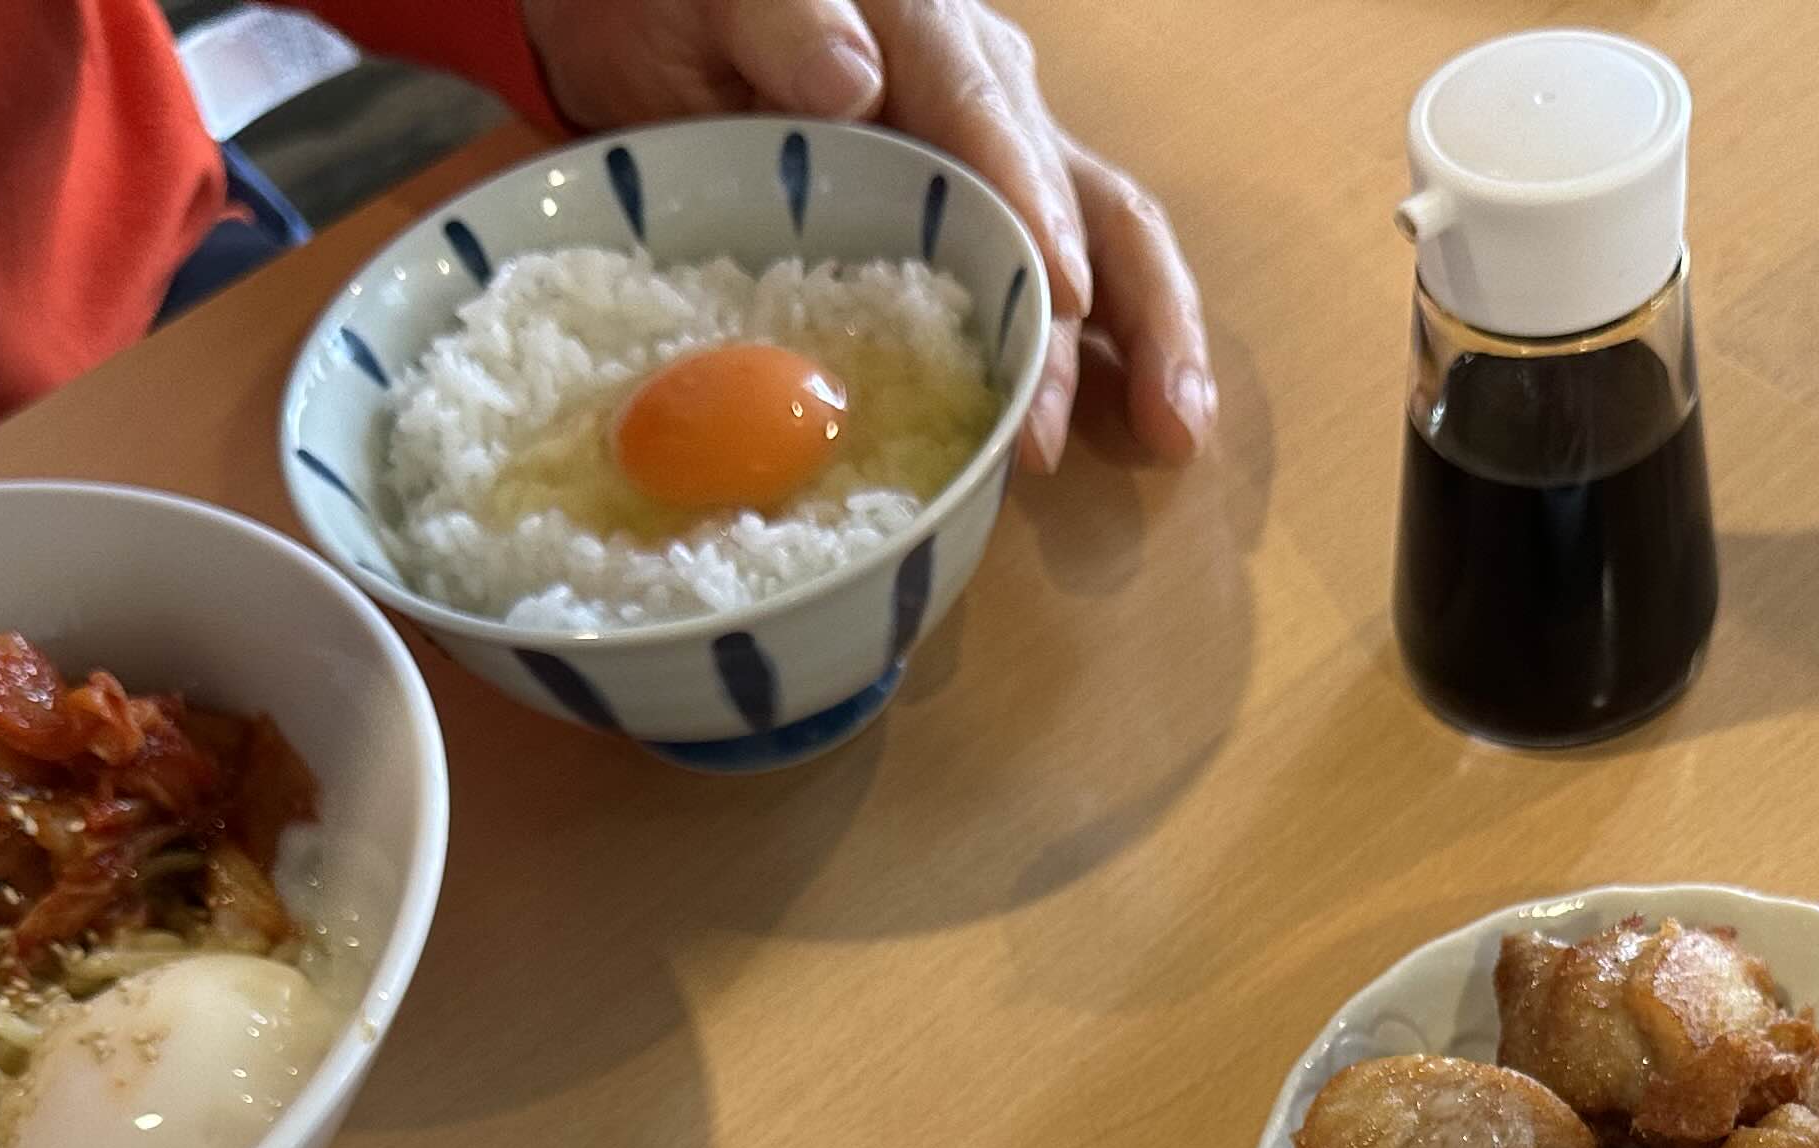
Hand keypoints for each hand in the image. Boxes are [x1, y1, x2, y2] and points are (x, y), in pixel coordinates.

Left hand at [519, 0, 1211, 469]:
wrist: (643, 38)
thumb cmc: (671, 11)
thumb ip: (778, 15)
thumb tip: (853, 79)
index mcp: (921, 30)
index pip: (988, 112)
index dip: (1032, 205)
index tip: (1063, 296)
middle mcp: (982, 94)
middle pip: (1081, 197)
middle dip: (1119, 312)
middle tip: (1145, 416)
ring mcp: (989, 165)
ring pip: (1099, 246)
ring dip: (1142, 345)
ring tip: (1175, 434)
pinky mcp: (975, 230)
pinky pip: (1057, 293)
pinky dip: (1098, 364)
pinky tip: (1131, 433)